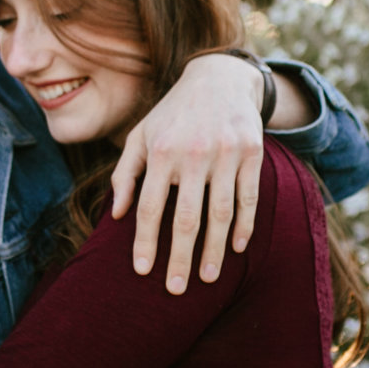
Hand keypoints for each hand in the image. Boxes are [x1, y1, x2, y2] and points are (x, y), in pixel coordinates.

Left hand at [108, 52, 263, 294]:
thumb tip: (117, 215)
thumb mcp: (140, 135)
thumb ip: (125, 174)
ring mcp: (226, 153)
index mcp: (162, 152)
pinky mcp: (252, 152)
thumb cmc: (172, 114)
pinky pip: (249, 198)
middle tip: (176, 290)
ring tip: (209, 279)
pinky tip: (236, 248)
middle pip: (187, 218)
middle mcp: (193, 154)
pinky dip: (244, 226)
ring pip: (222, 214)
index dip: (146, 242)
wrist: (219, 78)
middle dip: (181, 258)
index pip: (151, 207)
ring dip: (215, 251)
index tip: (143, 271)